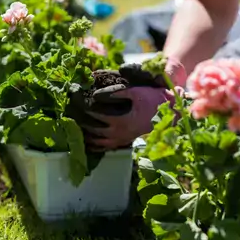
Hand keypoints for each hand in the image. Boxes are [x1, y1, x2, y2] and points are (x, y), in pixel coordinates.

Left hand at [66, 62, 185, 150]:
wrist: (170, 114)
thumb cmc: (153, 100)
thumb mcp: (136, 92)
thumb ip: (116, 93)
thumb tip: (97, 94)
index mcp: (120, 121)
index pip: (95, 115)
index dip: (84, 107)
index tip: (75, 100)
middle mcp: (119, 134)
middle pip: (93, 130)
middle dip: (80, 122)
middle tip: (70, 114)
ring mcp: (122, 140)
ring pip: (97, 142)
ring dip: (85, 136)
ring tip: (74, 128)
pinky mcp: (125, 142)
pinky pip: (106, 147)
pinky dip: (94, 145)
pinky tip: (87, 141)